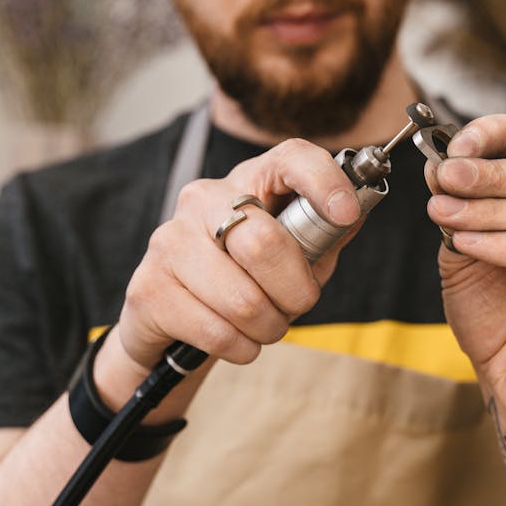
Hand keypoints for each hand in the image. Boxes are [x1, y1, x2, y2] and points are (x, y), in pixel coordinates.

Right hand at [115, 138, 359, 373]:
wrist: (172, 324)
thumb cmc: (246, 280)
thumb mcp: (294, 255)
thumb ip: (323, 234)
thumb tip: (356, 211)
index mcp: (247, 182)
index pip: (289, 158)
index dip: (323, 182)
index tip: (345, 213)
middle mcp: (203, 199)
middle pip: (265, 245)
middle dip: (296, 293)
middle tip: (296, 306)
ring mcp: (170, 241)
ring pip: (243, 300)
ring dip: (269, 328)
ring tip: (263, 326)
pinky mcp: (149, 288)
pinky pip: (217, 332)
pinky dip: (241, 348)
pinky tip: (236, 340)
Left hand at [425, 113, 505, 435]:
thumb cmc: (499, 310)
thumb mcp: (467, 245)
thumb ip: (461, 205)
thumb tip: (439, 165)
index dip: (497, 133)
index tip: (455, 145)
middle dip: (489, 174)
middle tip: (445, 177)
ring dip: (487, 211)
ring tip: (444, 213)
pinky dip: (504, 246)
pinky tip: (468, 244)